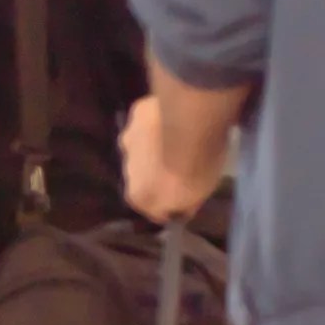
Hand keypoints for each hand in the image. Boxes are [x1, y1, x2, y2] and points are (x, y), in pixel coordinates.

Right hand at [122, 96, 225, 224]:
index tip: (183, 199)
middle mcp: (126, 171)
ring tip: (177, 140)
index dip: (168, 206)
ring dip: (153, 148)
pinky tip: (175, 119)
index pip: (152, 210)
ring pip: (141, 149)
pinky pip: (146, 123)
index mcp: (137, 197)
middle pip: (142, 178)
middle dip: (156, 174)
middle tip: (180, 166)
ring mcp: (129, 140)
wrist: (191, 124)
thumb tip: (179, 210)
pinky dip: (156, 124)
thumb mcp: (198, 196)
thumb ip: (183, 205)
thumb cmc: (195, 167)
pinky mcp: (136, 114)